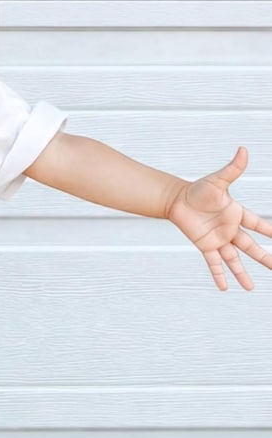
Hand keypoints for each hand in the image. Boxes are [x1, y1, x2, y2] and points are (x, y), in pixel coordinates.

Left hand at [166, 147, 271, 289]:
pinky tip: (224, 287)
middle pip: (251, 246)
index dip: (269, 230)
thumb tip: (243, 150)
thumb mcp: (217, 180)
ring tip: (251, 288)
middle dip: (264, 257)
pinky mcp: (204, 245)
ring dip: (242, 273)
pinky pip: (213, 263)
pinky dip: (218, 275)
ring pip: (234, 259)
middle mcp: (229, 229)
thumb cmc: (197, 189)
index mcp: (236, 213)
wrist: (175, 200)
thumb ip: (232, 169)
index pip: (258, 223)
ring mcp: (218, 239)